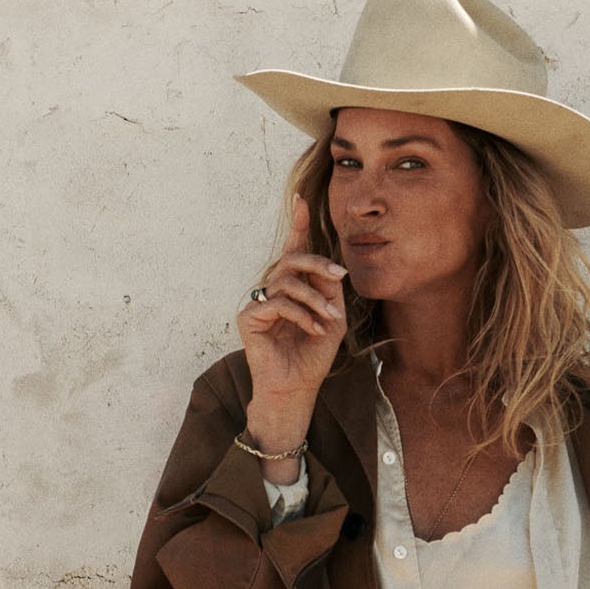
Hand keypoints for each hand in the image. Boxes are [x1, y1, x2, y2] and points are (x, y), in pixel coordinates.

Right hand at [237, 195, 347, 458]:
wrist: (297, 388)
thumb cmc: (313, 356)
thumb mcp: (332, 316)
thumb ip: (330, 288)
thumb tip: (328, 264)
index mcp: (292, 288)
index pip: (293, 251)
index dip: (297, 225)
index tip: (302, 200)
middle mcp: (272, 290)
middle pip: (292, 260)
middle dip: (318, 264)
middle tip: (340, 275)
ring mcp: (258, 303)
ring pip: (287, 282)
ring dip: (314, 299)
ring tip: (329, 318)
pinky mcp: (249, 317)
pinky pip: (279, 303)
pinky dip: (301, 315)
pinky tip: (313, 330)